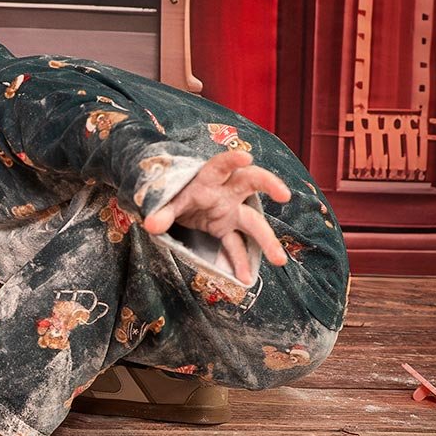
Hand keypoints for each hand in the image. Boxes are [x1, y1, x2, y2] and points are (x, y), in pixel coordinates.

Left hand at [142, 149, 291, 283]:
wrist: (175, 205)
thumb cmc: (174, 195)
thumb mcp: (165, 201)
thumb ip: (161, 211)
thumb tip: (151, 224)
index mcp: (208, 179)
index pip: (221, 166)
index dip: (232, 160)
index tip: (245, 157)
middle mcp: (225, 193)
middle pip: (251, 184)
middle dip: (268, 185)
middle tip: (284, 194)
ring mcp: (230, 212)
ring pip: (252, 223)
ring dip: (266, 240)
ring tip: (279, 260)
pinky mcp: (227, 229)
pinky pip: (236, 246)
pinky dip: (239, 262)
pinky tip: (244, 278)